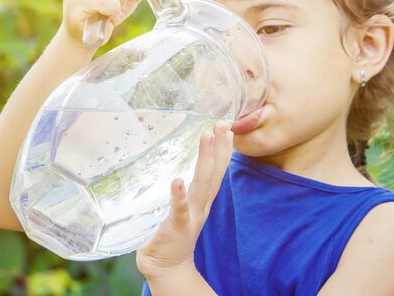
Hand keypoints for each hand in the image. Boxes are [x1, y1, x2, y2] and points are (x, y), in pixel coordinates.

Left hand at [136, 122, 233, 280]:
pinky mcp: (176, 227)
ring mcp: (190, 216)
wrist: (167, 268)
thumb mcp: (184, 208)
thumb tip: (181, 170)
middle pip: (213, 173)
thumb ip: (186, 192)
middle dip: (219, 148)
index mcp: (202, 200)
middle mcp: (201, 205)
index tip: (226, 129)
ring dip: (205, 160)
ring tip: (207, 137)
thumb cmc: (172, 236)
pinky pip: (179, 209)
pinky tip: (178, 181)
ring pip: (201, 185)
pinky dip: (179, 196)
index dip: (222, 150)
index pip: (216, 172)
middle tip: (222, 124)